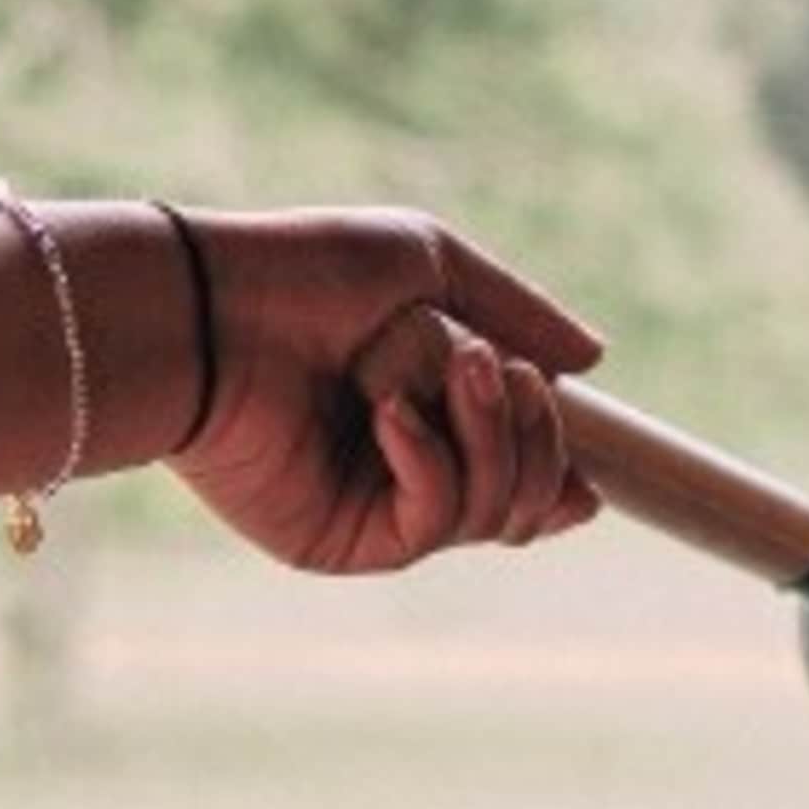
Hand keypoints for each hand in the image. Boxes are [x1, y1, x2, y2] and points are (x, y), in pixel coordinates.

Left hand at [162, 207, 604, 574]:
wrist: (214, 311)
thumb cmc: (310, 275)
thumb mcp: (434, 267)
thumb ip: (520, 314)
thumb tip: (594, 361)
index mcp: (434, 413)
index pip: (524, 469)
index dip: (561, 471)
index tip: (587, 467)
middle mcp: (411, 470)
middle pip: (530, 499)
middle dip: (536, 432)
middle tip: (496, 368)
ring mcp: (379, 509)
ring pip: (496, 514)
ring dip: (491, 435)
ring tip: (454, 371)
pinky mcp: (344, 541)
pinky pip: (434, 520)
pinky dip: (432, 461)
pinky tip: (389, 415)